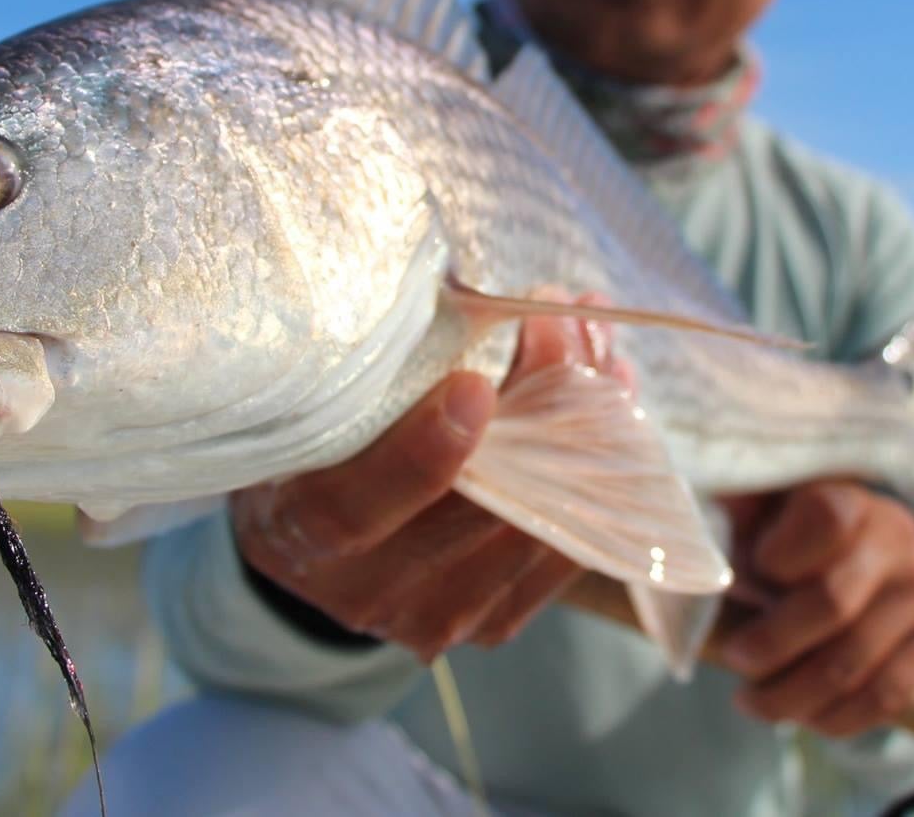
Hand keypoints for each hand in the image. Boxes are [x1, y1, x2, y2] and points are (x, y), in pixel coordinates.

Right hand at [231, 296, 617, 660]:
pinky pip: (568, 548)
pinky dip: (601, 470)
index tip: (474, 382)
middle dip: (538, 404)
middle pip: (476, 511)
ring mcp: (440, 615)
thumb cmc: (309, 460)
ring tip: (597, 341)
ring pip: (537, 525)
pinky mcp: (497, 621)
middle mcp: (370, 590)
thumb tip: (457, 293)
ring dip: (583, 425)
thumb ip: (361, 383)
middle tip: (564, 322)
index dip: (419, 455)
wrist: (320, 560)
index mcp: (301, 535)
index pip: (352, 512)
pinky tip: (612, 396)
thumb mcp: (307, 420)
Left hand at [718, 481, 913, 736]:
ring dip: (794, 695)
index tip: (737, 581)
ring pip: (855, 662)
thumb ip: (728, 525)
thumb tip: (686, 546)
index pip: (823, 520)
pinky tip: (802, 717)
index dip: (776, 558)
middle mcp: (895, 535)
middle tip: (737, 661)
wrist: (856, 561)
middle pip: (833, 603)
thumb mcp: (753, 517)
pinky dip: (836, 718)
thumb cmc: (783, 540)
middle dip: (774, 644)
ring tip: (752, 702)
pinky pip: (887, 696)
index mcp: (847, 497)